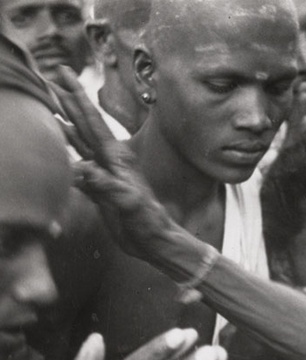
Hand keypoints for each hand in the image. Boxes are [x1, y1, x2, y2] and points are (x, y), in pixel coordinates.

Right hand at [50, 66, 175, 259]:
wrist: (154, 241)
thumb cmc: (147, 222)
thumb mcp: (129, 203)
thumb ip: (106, 186)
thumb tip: (81, 169)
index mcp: (117, 158)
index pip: (92, 120)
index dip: (77, 96)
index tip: (64, 73)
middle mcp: (110, 161)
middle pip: (84, 124)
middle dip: (69, 100)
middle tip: (52, 77)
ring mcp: (105, 174)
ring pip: (80, 142)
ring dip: (65, 123)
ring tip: (50, 105)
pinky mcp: (101, 188)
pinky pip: (80, 165)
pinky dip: (68, 152)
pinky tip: (61, 147)